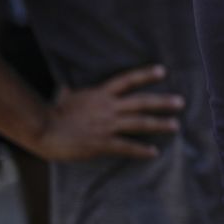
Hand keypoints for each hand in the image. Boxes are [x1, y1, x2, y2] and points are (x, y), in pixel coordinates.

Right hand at [36, 64, 184, 160]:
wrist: (42, 130)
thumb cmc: (52, 113)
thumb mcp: (67, 96)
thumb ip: (76, 92)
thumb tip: (68, 86)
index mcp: (101, 94)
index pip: (127, 80)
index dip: (145, 74)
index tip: (163, 71)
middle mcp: (108, 107)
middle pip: (141, 102)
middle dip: (163, 102)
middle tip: (181, 102)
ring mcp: (107, 125)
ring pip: (139, 123)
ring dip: (159, 124)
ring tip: (175, 126)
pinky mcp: (102, 143)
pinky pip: (127, 146)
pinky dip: (142, 150)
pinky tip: (154, 152)